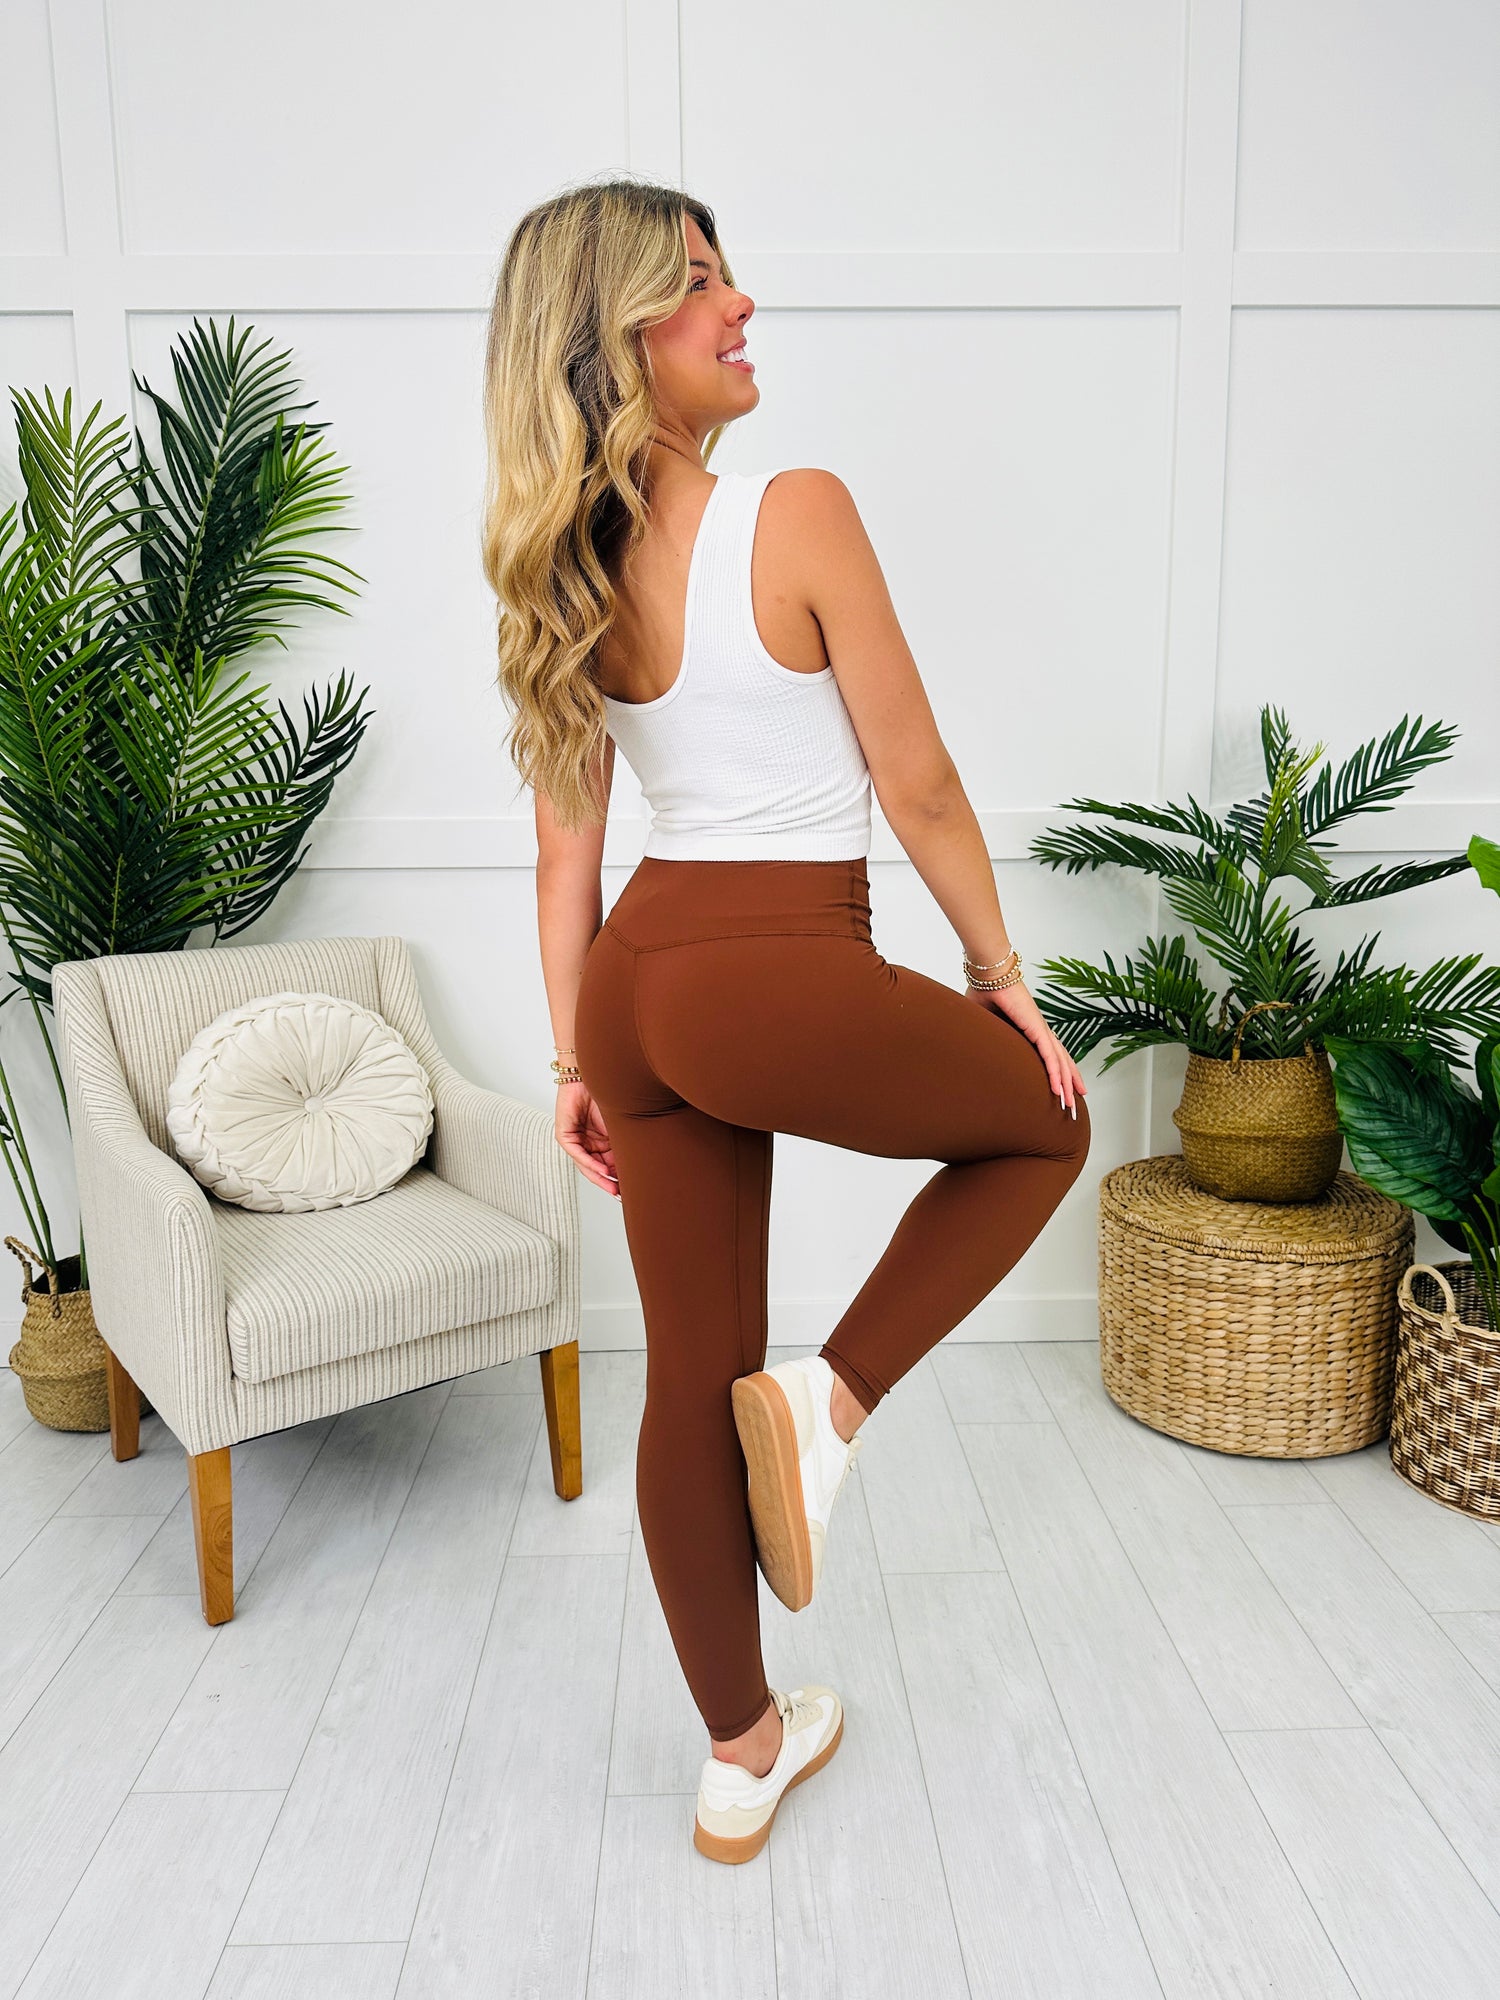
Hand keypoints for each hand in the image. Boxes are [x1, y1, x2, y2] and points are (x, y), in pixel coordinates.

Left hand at [554, 1080, 620, 1196]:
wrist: (592, 1076)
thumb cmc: (606, 1096)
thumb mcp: (618, 1127)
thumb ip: (622, 1147)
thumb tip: (635, 1166)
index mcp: (599, 1142)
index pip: (608, 1164)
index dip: (618, 1177)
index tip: (629, 1188)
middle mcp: (586, 1143)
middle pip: (597, 1168)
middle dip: (609, 1182)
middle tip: (621, 1194)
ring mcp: (575, 1140)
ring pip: (587, 1165)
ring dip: (600, 1177)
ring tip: (613, 1187)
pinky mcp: (564, 1135)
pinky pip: (577, 1154)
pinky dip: (590, 1163)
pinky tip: (601, 1169)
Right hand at [966, 981, 1087, 1114]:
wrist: (989, 974)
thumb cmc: (984, 991)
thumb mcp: (984, 1023)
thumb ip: (986, 1037)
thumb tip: (975, 1051)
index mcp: (1029, 1027)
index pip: (1049, 1053)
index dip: (1057, 1070)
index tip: (1062, 1087)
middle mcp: (1040, 1029)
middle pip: (1060, 1060)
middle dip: (1069, 1083)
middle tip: (1074, 1103)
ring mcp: (1040, 1028)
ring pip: (1059, 1062)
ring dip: (1066, 1084)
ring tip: (1070, 1105)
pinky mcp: (1036, 1028)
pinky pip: (1050, 1056)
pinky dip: (1056, 1074)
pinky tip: (1060, 1090)